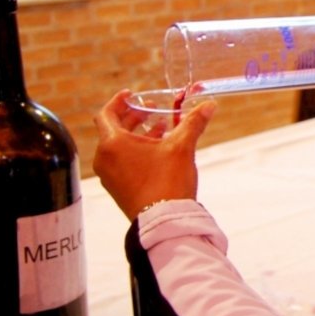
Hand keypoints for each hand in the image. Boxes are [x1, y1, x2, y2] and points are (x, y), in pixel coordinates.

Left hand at [92, 89, 216, 220]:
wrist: (163, 221)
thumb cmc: (167, 182)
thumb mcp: (182, 147)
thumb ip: (193, 123)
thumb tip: (209, 106)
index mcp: (113, 144)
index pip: (106, 113)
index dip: (119, 101)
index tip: (131, 95)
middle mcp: (105, 158)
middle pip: (114, 129)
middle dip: (135, 117)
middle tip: (152, 110)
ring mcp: (109, 175)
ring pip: (119, 146)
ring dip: (138, 135)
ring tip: (161, 129)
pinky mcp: (117, 188)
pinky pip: (122, 162)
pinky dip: (136, 152)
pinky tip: (158, 152)